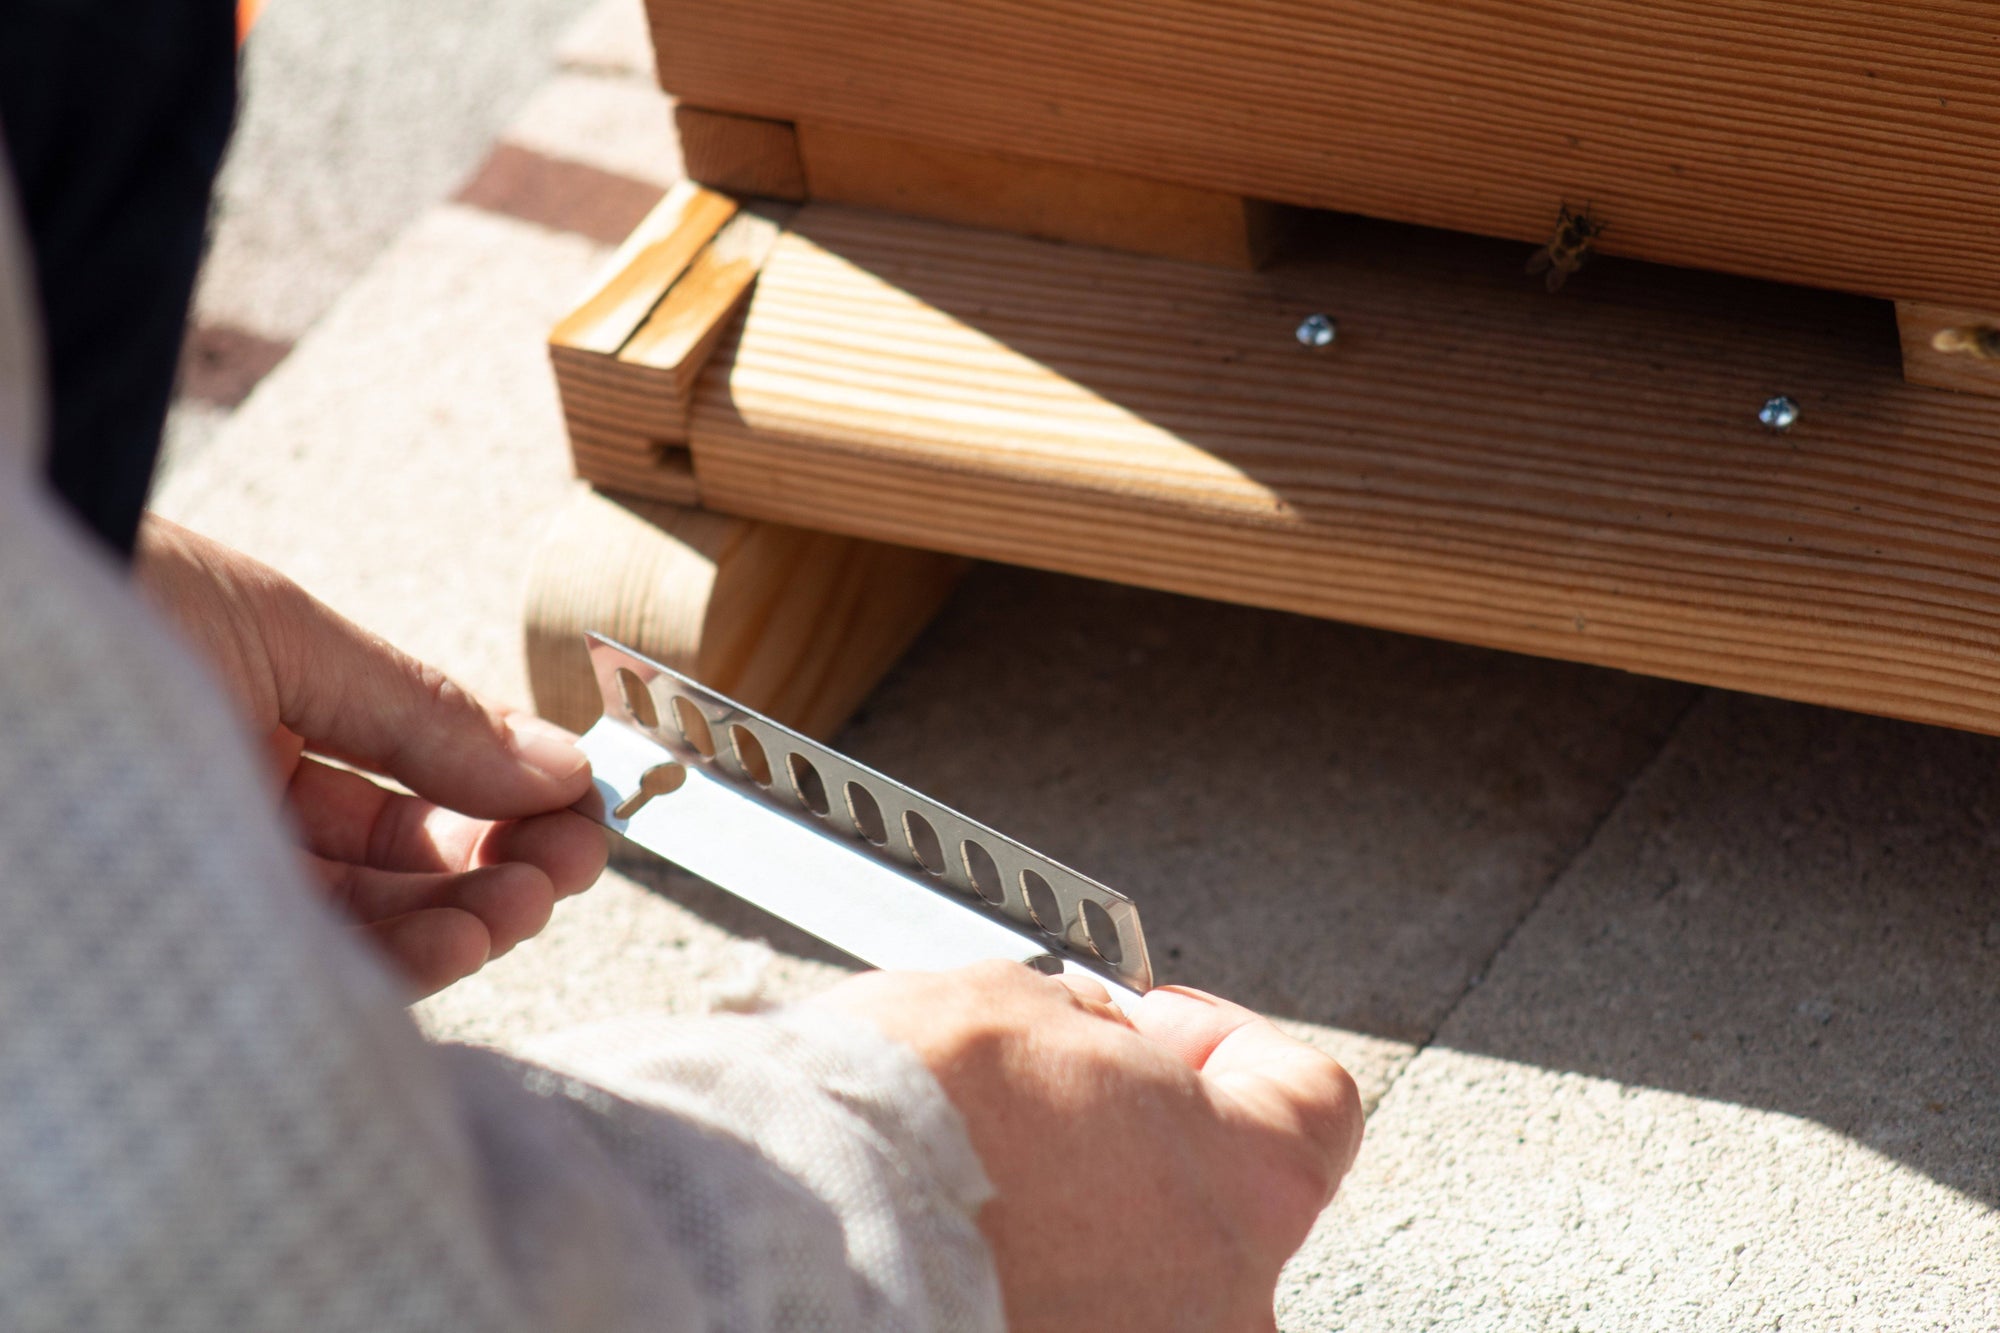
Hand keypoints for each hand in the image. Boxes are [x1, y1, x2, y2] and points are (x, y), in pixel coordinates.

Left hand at [137, 516, 606, 997]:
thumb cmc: (107, 592)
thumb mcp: (287, 635)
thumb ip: (423, 713)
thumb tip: (563, 764)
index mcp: (257, 719)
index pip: (405, 785)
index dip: (501, 799)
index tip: (582, 809)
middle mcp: (233, 808)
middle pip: (397, 864)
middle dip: (498, 864)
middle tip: (572, 865)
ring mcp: (209, 875)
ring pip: (363, 926)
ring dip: (463, 920)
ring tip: (526, 900)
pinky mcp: (186, 942)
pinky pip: (313, 970)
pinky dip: (400, 962)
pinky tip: (464, 935)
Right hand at [818, 962, 1362, 1332]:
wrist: (787, 1237)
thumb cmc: (906, 1119)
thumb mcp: (1014, 1006)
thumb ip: (1091, 1034)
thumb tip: (1092, 1045)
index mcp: (1250, 1187)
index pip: (1310, 1106)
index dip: (1228, 1047)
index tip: (1159, 1030)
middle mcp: (1226, 1307)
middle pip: (1221, 1209)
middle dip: (1142, 1148)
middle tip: (1052, 1104)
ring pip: (1146, 1289)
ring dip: (1087, 1235)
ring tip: (984, 1187)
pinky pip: (1080, 1325)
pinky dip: (1039, 1294)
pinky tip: (963, 1252)